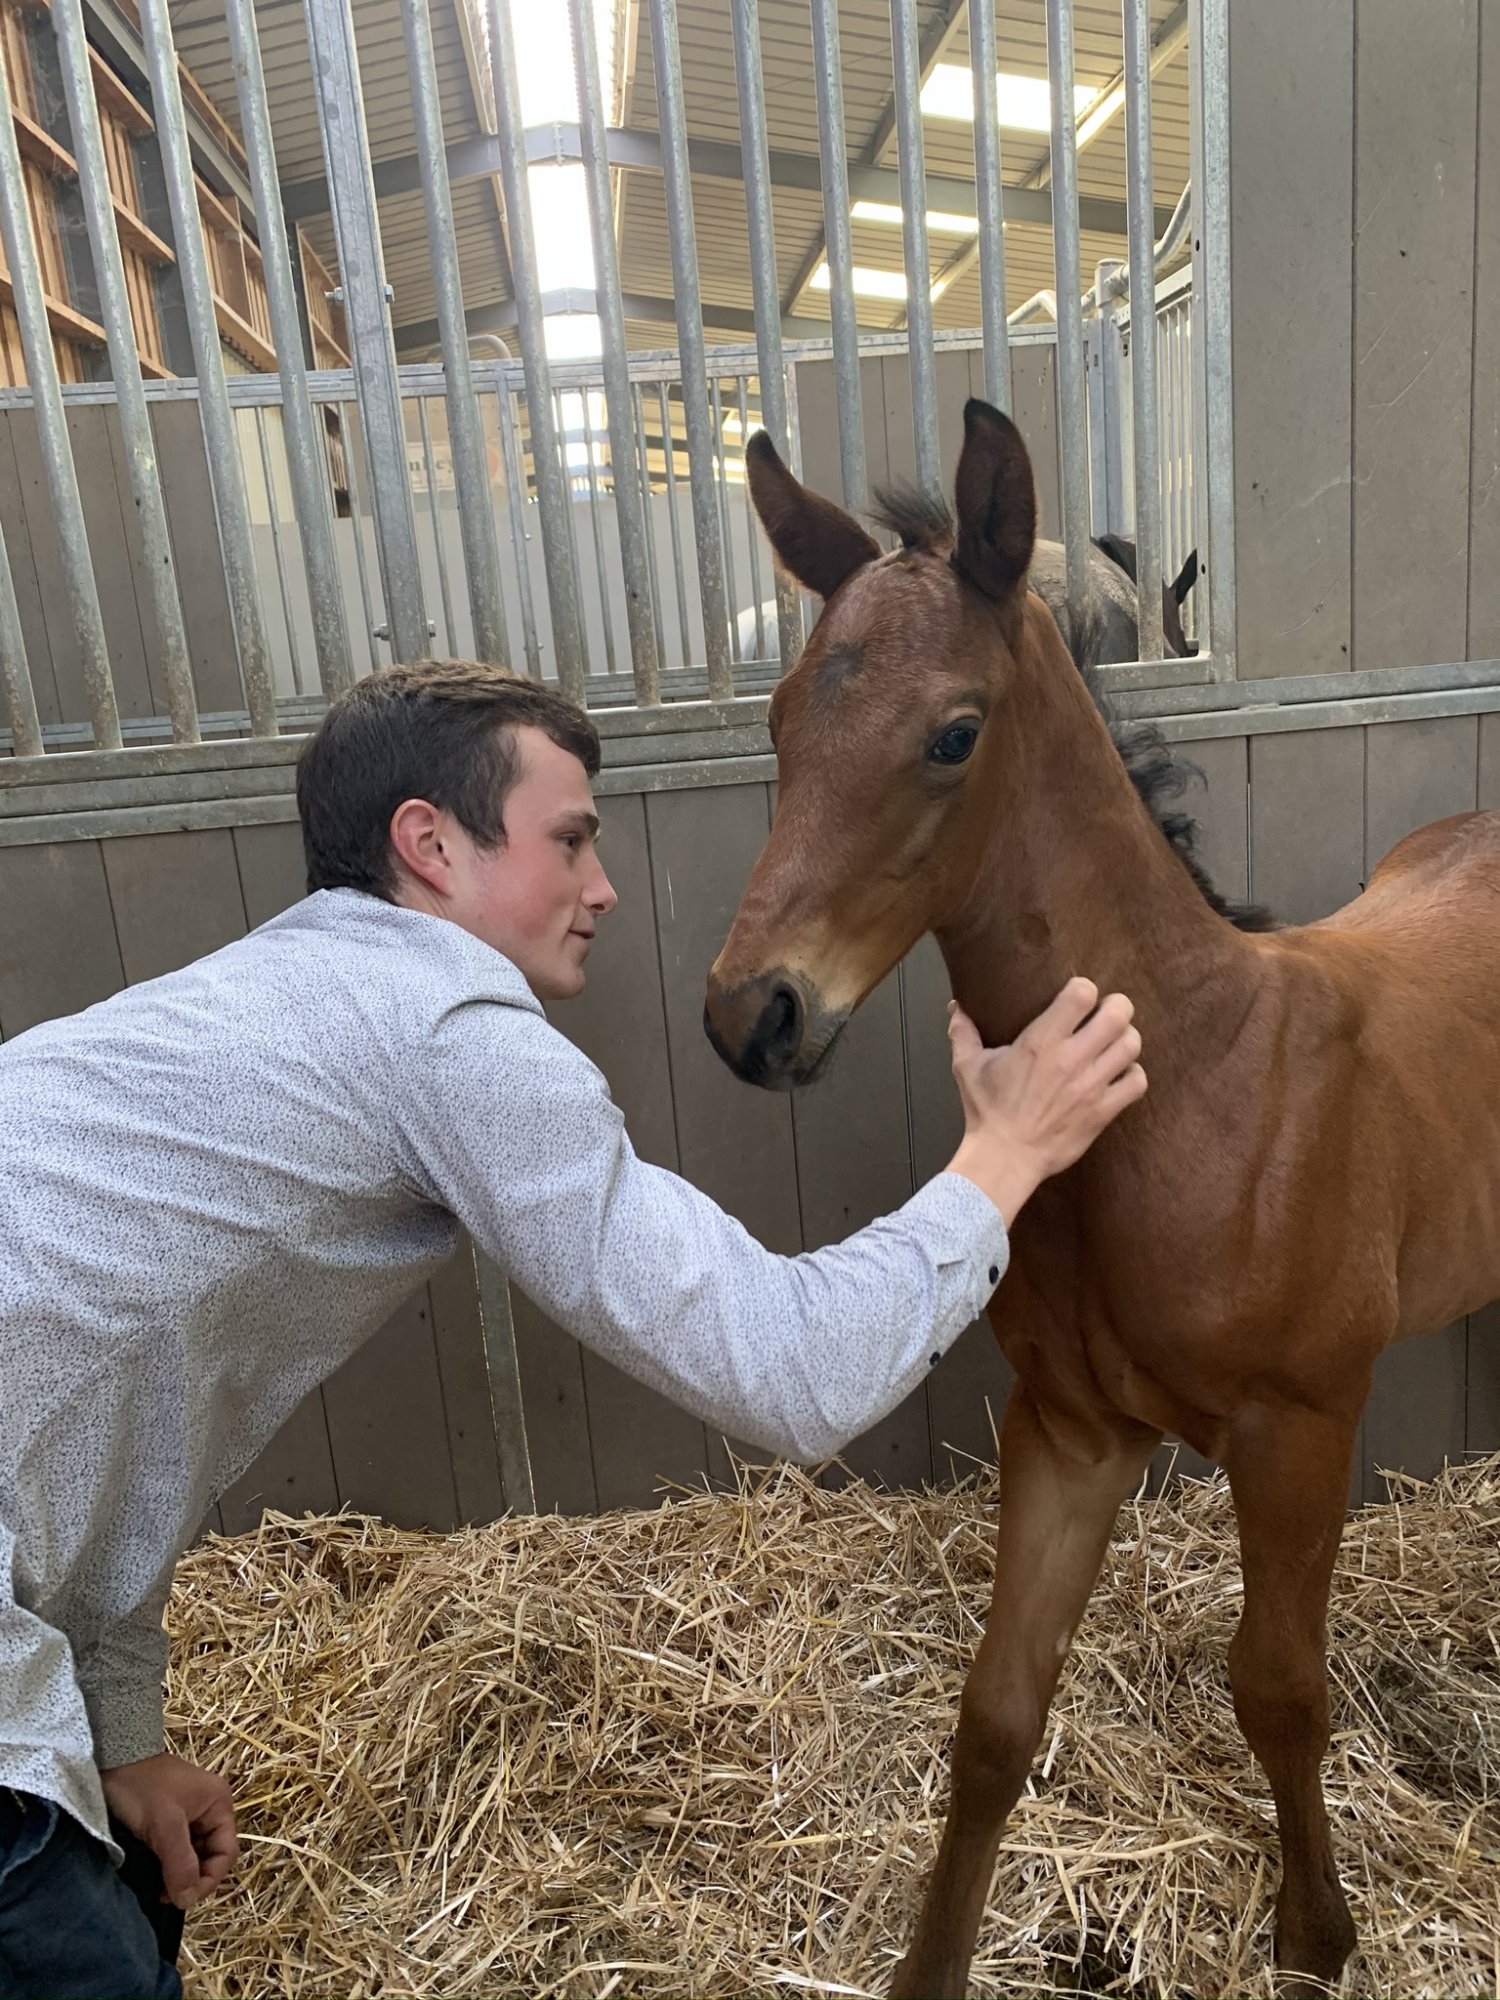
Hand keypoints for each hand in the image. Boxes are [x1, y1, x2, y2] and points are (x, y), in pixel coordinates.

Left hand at [100, 1753, 237, 1910]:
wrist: (111, 1758)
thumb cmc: (142, 1787)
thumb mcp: (165, 1826)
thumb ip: (181, 1864)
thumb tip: (188, 1901)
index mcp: (219, 1804)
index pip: (226, 1853)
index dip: (208, 1881)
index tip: (181, 1899)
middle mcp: (210, 1809)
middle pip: (210, 1856)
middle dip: (192, 1879)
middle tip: (165, 1895)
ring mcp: (190, 1814)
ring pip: (192, 1855)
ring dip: (178, 1874)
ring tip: (157, 1888)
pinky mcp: (169, 1819)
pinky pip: (177, 1850)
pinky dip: (167, 1865)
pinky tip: (152, 1875)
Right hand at [945, 976, 1145, 1223]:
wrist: (1005, 1158)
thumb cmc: (986, 1112)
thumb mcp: (967, 1067)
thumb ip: (963, 1032)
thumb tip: (956, 1006)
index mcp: (1040, 1042)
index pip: (1082, 994)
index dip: (1084, 989)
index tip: (1077, 997)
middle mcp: (1071, 1059)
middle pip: (1118, 1014)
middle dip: (1116, 1007)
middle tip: (1106, 1012)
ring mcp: (1091, 1086)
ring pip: (1131, 1045)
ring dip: (1126, 1039)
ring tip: (1114, 1042)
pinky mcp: (1103, 1111)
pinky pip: (1137, 1082)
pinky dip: (1133, 1075)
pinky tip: (1119, 1074)